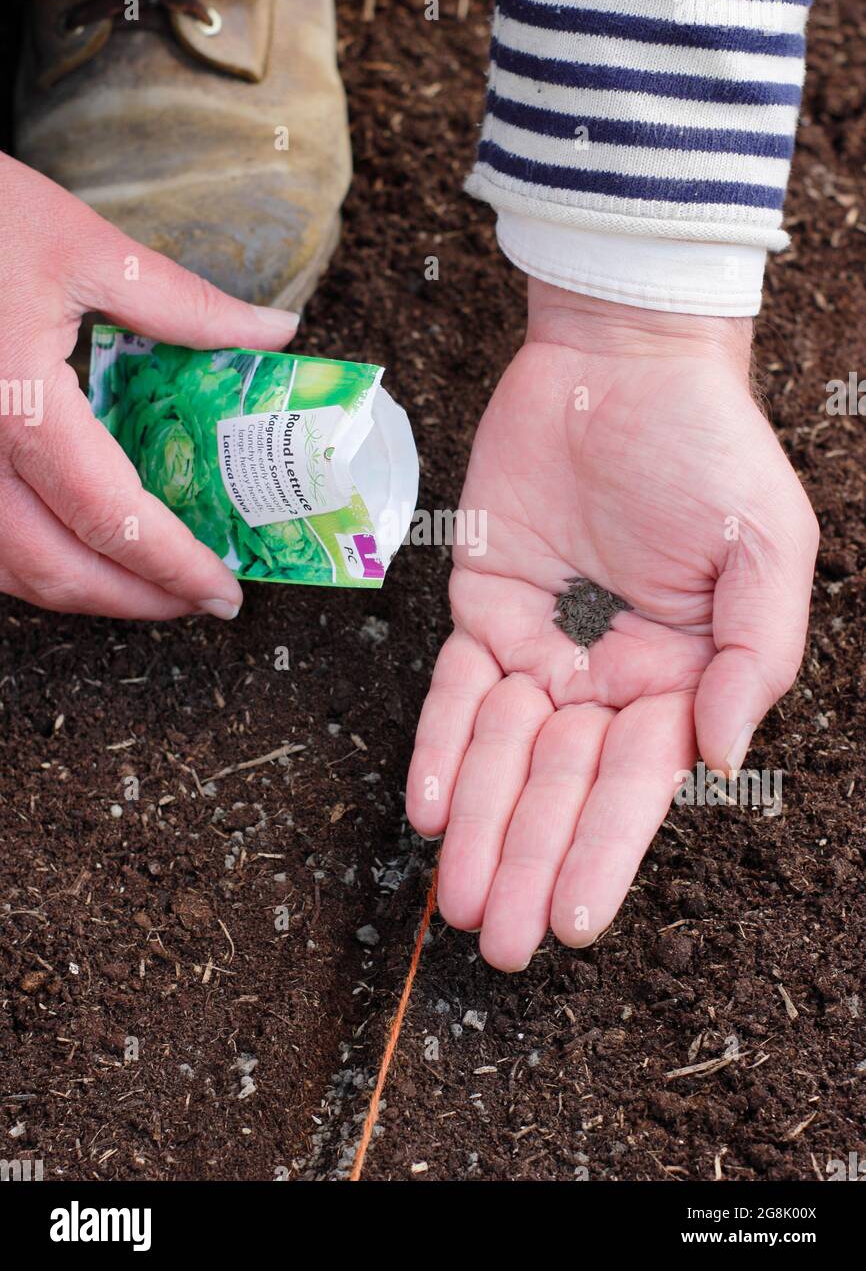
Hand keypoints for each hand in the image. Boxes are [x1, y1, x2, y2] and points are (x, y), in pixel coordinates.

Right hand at [0, 153, 297, 618]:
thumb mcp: (86, 246)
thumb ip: (184, 303)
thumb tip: (274, 332)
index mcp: (17, 403)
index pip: (108, 516)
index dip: (172, 566)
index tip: (224, 590)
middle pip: (56, 569)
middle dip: (137, 601)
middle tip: (199, 601)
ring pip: (9, 570)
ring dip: (85, 593)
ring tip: (151, 584)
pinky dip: (36, 563)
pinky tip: (81, 548)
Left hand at [407, 279, 818, 970]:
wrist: (621, 362)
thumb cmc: (708, 447)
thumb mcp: (765, 545)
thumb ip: (755, 654)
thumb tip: (719, 755)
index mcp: (684, 677)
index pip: (637, 785)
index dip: (603, 853)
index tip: (571, 920)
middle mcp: (610, 677)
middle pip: (561, 788)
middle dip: (527, 863)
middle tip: (495, 943)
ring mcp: (542, 647)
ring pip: (502, 756)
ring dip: (478, 827)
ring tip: (453, 901)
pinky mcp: (483, 609)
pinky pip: (456, 692)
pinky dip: (441, 746)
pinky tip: (429, 807)